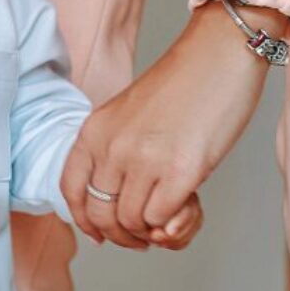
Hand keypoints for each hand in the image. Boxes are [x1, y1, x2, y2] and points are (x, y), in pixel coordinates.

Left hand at [61, 1, 289, 247]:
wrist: (219, 53)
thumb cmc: (182, 84)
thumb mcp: (127, 114)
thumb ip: (115, 150)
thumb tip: (117, 198)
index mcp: (94, 130)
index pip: (70, 189)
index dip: (83, 220)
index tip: (100, 233)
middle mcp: (112, 147)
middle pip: (100, 214)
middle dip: (121, 235)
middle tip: (142, 237)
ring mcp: (145, 160)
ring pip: (132, 222)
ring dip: (150, 231)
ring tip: (168, 219)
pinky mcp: (182, 171)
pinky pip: (162, 219)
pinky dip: (172, 223)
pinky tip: (185, 208)